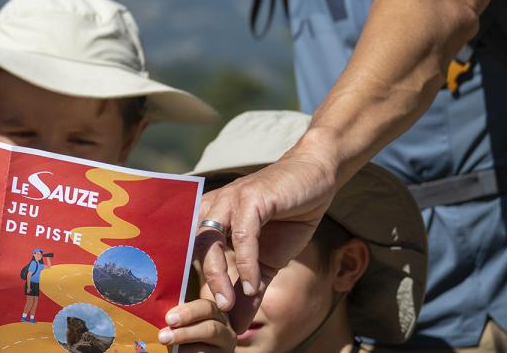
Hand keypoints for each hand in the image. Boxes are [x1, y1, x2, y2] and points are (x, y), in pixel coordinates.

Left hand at [157, 298, 234, 351]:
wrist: (201, 348)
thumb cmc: (189, 331)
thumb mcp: (189, 321)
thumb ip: (180, 316)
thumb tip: (160, 315)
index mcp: (217, 314)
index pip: (207, 308)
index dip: (188, 312)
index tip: (169, 318)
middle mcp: (226, 332)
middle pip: (210, 329)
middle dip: (185, 333)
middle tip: (163, 336)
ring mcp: (225, 350)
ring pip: (205, 350)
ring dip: (184, 349)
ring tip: (168, 348)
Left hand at [196, 148, 339, 330]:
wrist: (315, 180)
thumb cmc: (289, 217)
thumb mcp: (268, 260)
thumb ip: (252, 288)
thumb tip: (238, 325)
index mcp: (211, 219)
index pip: (191, 253)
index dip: (192, 281)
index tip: (197, 311)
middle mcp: (213, 208)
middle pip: (196, 249)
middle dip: (205, 284)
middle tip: (217, 312)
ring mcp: (229, 200)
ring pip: (211, 240)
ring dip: (219, 275)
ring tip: (228, 303)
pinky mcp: (250, 197)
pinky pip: (242, 234)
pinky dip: (246, 261)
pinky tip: (253, 282)